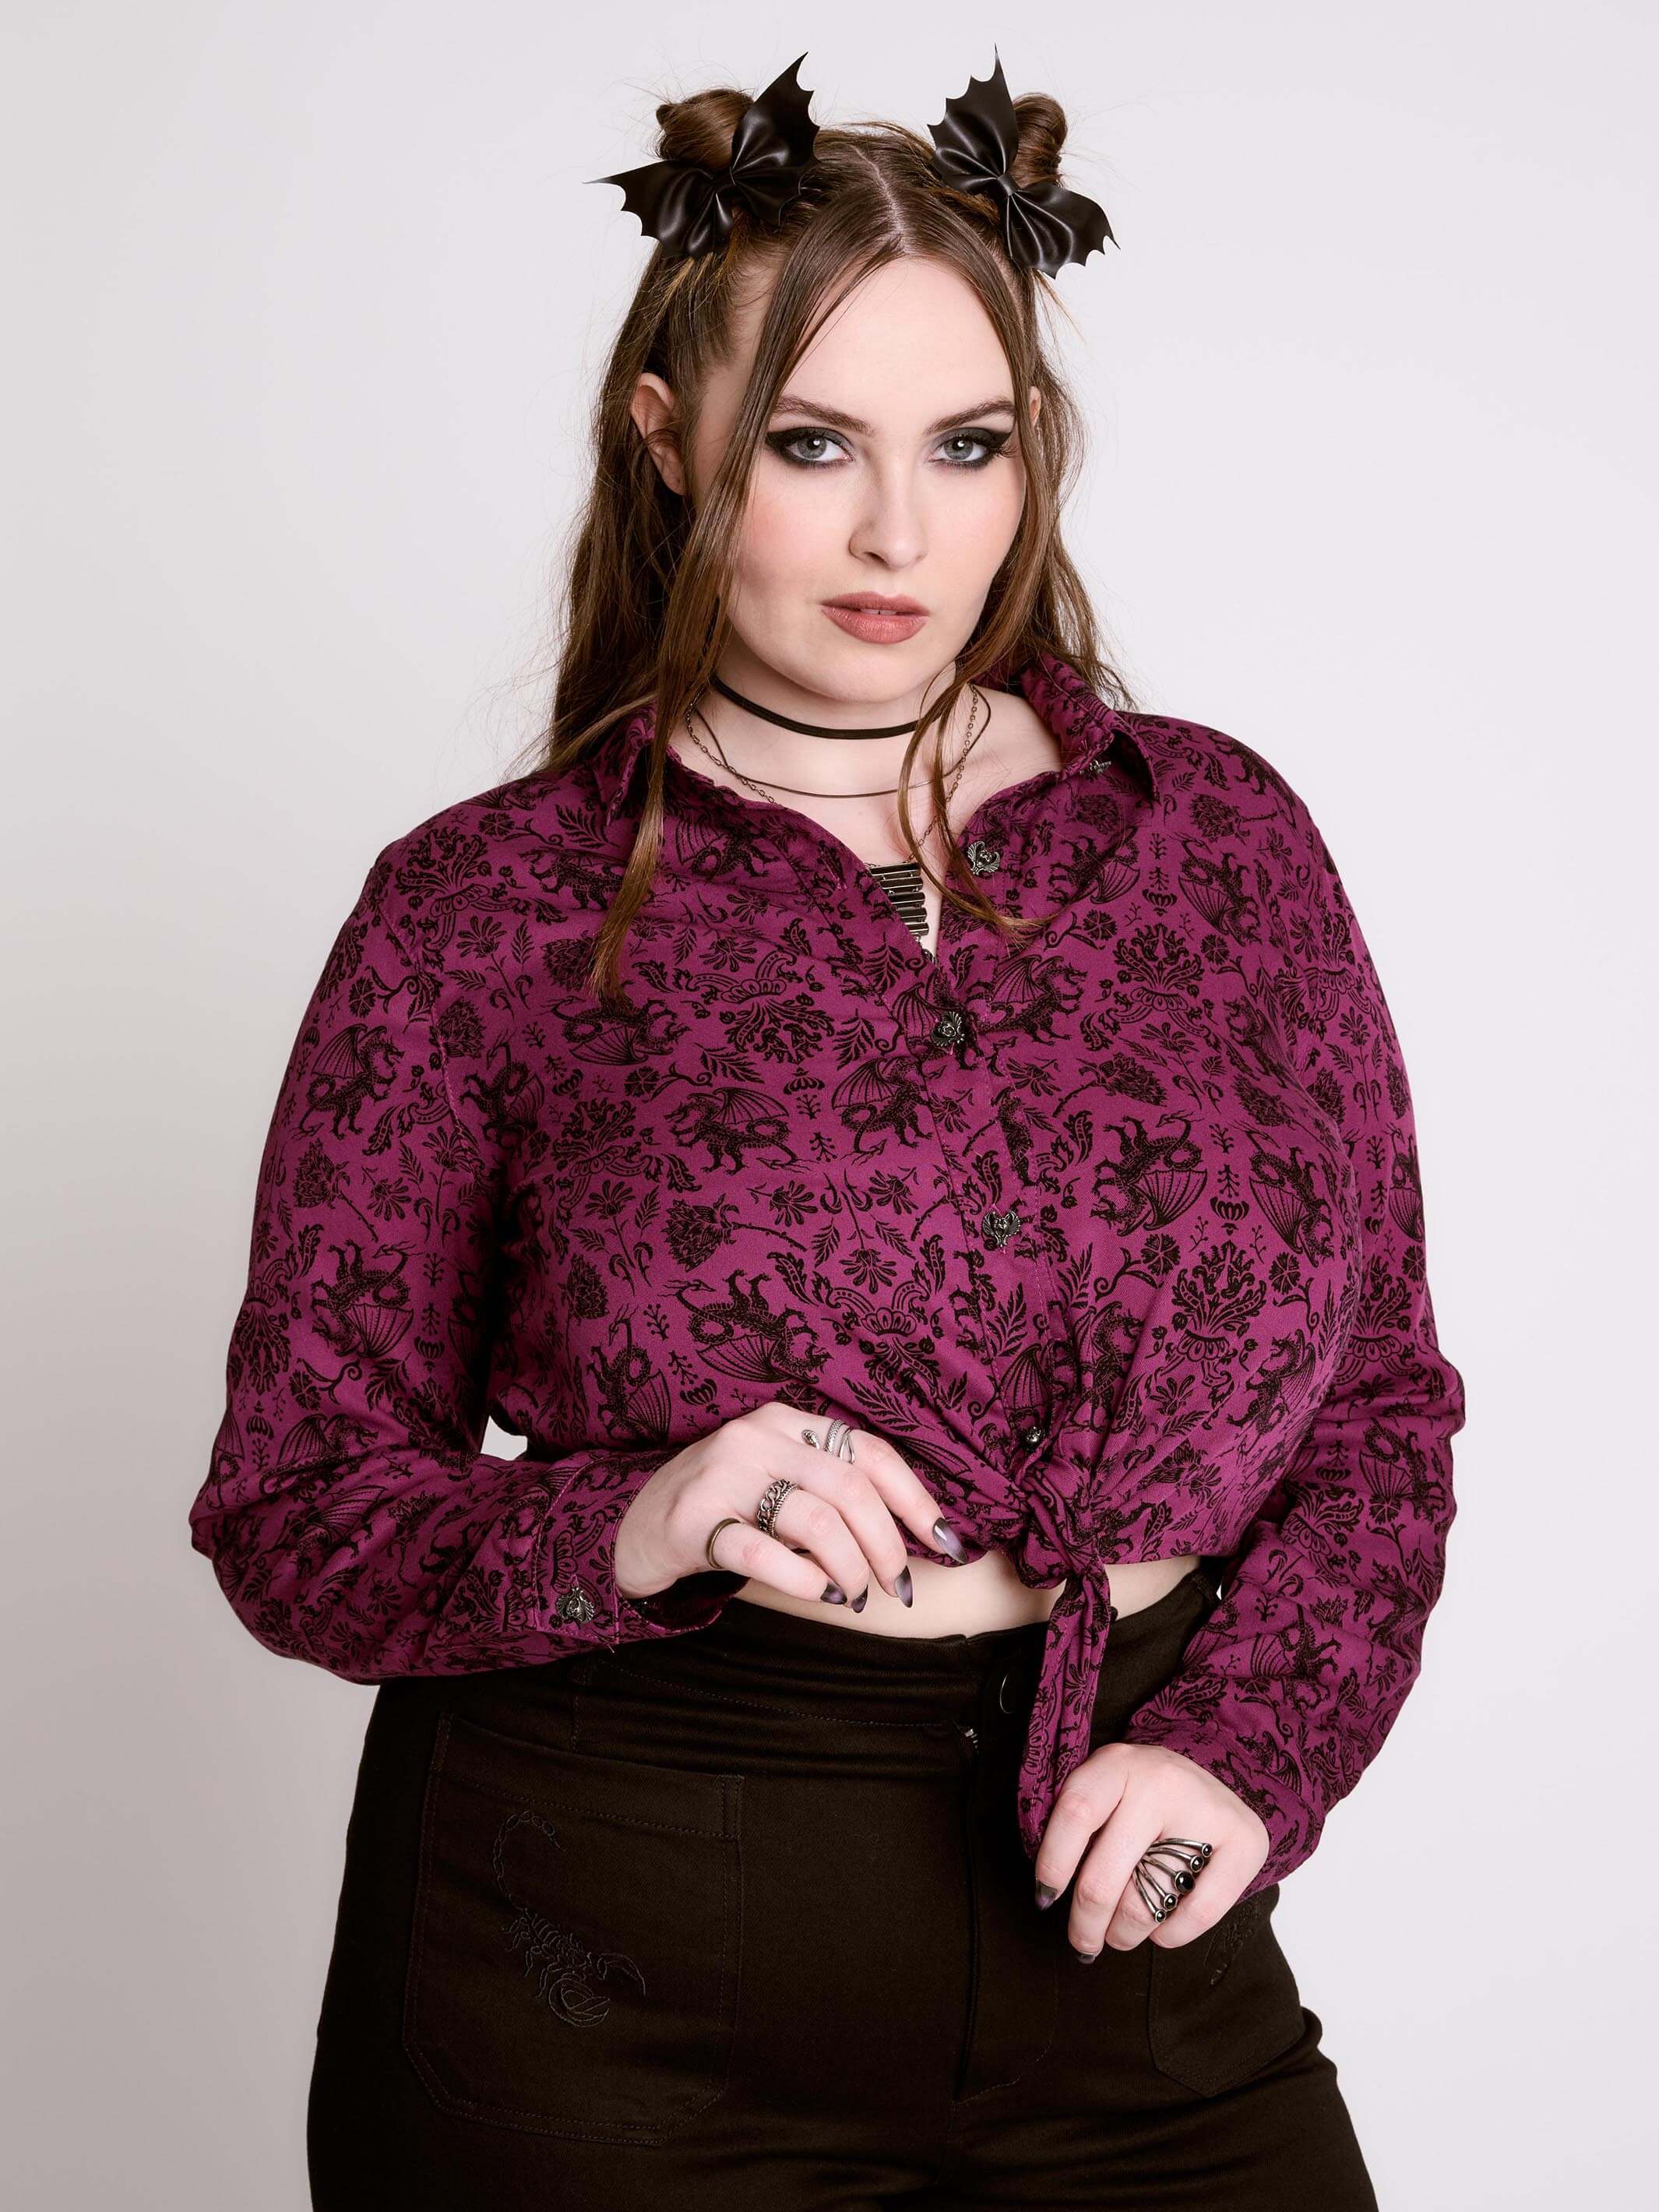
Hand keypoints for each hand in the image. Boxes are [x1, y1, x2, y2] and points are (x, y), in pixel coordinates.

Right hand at [613, 1400, 965, 1608]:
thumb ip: (837, 1494)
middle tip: (898, 1587)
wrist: (637, 1526)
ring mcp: (724, 1474)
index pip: (870, 1453)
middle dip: (888, 1546)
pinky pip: (763, 1552)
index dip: (917, 1500)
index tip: (946, 1544)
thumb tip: (921, 1537)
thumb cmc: (728, 1508)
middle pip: (851, 1489)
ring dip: (851, 1568)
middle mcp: (758, 1437)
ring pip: (817, 1520)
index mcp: (788, 1422)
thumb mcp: (782, 1482)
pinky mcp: (696, 1518)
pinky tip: (819, 1593)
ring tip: (855, 1594)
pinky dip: (804, 1579)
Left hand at [1035, 1742, 1271, 1955]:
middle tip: (1082, 1942)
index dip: (1053, 1865)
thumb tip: (1050, 1894)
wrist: (1221, 1770)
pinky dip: (1170, 1936)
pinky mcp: (1245, 1841)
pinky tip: (1159, 1933)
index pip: (1075, 1816)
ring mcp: (1206, 1810)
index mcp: (1118, 1764)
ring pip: (1147, 1901)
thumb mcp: (1107, 1788)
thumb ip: (1081, 1826)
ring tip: (1118, 1935)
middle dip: (1086, 1923)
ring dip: (1124, 1933)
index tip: (1045, 1898)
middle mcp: (1161, 1782)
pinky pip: (1198, 1913)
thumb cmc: (1144, 1793)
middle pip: (1104, 1875)